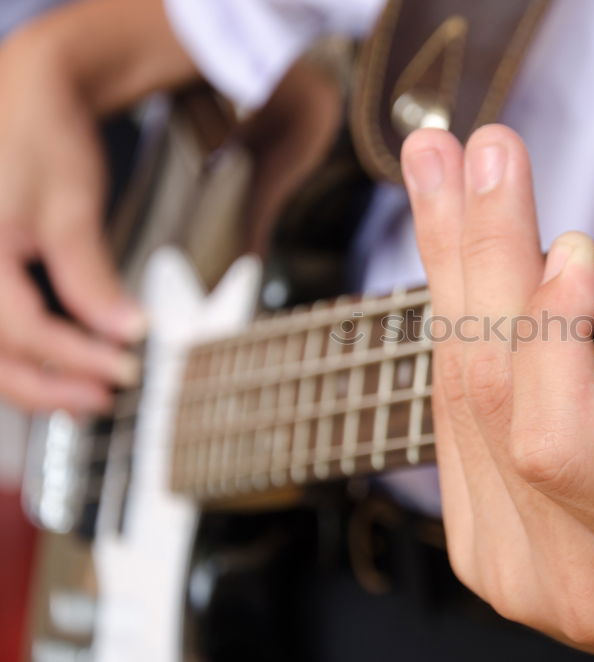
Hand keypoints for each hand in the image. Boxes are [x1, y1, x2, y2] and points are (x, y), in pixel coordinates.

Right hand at [0, 26, 141, 413]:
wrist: (26, 92)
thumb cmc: (39, 137)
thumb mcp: (70, 210)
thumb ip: (91, 278)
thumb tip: (124, 333)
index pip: (26, 331)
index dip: (79, 360)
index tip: (124, 373)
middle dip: (49, 385)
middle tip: (103, 399)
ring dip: (31, 377)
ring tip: (81, 393)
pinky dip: (20, 351)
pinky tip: (56, 362)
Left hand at [402, 125, 593, 660]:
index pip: (561, 444)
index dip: (550, 338)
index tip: (575, 242)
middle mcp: (575, 584)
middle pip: (489, 403)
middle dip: (478, 258)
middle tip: (469, 152)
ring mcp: (511, 573)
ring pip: (454, 398)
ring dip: (446, 271)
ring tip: (439, 170)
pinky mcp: (478, 549)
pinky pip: (450, 415)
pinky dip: (454, 322)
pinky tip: (450, 249)